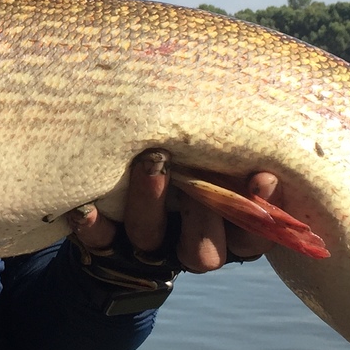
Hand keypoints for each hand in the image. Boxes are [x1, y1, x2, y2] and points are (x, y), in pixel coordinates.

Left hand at [67, 151, 274, 272]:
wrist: (122, 196)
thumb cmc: (188, 158)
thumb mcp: (216, 154)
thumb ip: (234, 145)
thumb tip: (261, 99)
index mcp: (225, 230)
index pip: (253, 234)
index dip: (261, 212)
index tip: (262, 176)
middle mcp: (187, 244)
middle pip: (204, 251)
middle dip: (203, 213)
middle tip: (198, 175)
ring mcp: (145, 246)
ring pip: (150, 238)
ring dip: (150, 203)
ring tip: (151, 162)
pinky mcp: (104, 243)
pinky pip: (99, 241)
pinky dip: (93, 226)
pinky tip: (87, 207)